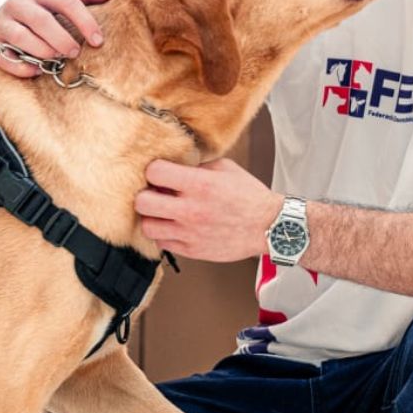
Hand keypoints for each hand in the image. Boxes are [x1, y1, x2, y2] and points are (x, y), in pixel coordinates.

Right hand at [0, 0, 117, 77]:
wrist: (5, 20)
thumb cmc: (43, 11)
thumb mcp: (61, 0)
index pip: (67, 1)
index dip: (85, 21)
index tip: (98, 41)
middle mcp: (17, 1)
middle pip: (42, 20)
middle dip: (61, 39)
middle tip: (74, 52)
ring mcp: (1, 20)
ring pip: (21, 37)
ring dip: (41, 51)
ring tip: (55, 60)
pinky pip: (4, 56)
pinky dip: (21, 67)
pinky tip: (35, 71)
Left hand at [135, 158, 283, 261]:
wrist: (269, 226)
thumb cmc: (249, 197)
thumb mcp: (226, 168)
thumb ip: (197, 165)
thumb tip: (176, 162)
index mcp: (199, 185)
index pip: (154, 172)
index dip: (154, 170)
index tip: (160, 173)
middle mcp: (191, 210)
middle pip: (142, 202)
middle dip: (145, 195)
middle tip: (154, 194)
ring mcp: (190, 233)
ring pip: (147, 227)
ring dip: (152, 217)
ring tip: (161, 213)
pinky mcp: (192, 250)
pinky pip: (162, 244)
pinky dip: (164, 235)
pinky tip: (173, 227)